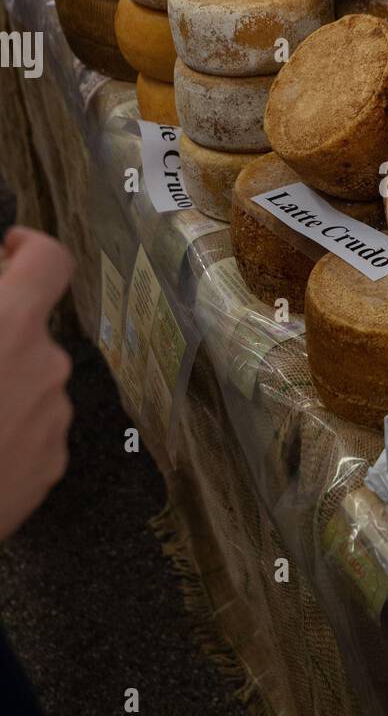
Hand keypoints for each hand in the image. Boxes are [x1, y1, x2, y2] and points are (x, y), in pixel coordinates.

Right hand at [0, 227, 72, 541]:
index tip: (7, 252)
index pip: (49, 261)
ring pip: (28, 381)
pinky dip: (2, 429)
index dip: (29, 249)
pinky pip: (30, 429)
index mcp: (9, 326)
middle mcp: (44, 367)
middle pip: (29, 328)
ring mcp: (53, 420)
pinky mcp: (51, 466)